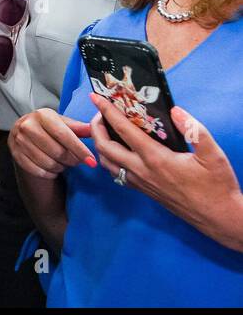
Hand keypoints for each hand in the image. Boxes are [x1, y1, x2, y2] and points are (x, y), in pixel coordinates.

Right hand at [9, 107, 97, 179]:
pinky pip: (37, 170)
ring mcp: (19, 140)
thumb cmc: (48, 127)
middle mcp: (27, 126)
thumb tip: (94, 129)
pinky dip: (49, 173)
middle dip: (72, 160)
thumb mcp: (62, 123)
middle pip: (57, 152)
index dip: (80, 150)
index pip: (64, 135)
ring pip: (48, 163)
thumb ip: (78, 127)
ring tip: (64, 163)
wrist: (23, 130)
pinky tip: (53, 169)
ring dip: (61, 167)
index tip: (92, 162)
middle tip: (77, 161)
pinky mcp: (15, 154)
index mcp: (42, 115)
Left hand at [90, 96, 242, 250]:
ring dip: (100, 144)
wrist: (219, 217)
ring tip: (105, 129)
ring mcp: (141, 182)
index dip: (107, 112)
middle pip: (104, 147)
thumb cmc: (217, 186)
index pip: (123, 130)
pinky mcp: (144, 190)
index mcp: (156, 159)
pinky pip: (116, 174)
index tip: (96, 97)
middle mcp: (142, 171)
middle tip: (100, 112)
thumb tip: (175, 111)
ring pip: (107, 163)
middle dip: (96, 127)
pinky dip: (110, 159)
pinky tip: (118, 151)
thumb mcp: (213, 155)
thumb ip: (194, 130)